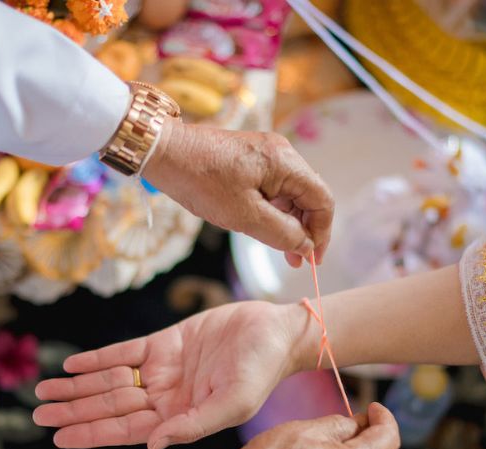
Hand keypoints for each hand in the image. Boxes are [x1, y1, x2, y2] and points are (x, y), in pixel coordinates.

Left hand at [33, 301, 301, 448]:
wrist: (277, 331)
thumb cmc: (262, 371)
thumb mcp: (232, 402)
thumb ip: (193, 425)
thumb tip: (151, 446)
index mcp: (179, 417)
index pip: (126, 431)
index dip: (91, 433)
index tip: (58, 437)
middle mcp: (166, 397)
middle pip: (110, 407)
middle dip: (74, 410)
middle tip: (38, 414)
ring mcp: (163, 370)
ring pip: (110, 380)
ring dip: (78, 386)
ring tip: (44, 389)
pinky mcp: (165, 342)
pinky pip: (124, 352)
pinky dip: (98, 358)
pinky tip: (73, 364)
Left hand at [143, 119, 332, 267]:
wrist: (163, 152)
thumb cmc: (200, 181)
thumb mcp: (243, 215)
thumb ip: (281, 233)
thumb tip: (306, 246)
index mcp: (285, 162)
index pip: (322, 200)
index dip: (322, 232)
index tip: (312, 259)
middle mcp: (282, 153)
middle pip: (310, 195)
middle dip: (307, 230)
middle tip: (296, 260)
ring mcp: (267, 154)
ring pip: (293, 193)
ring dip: (291, 222)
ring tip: (283, 249)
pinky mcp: (252, 159)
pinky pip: (275, 187)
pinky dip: (276, 210)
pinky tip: (267, 228)